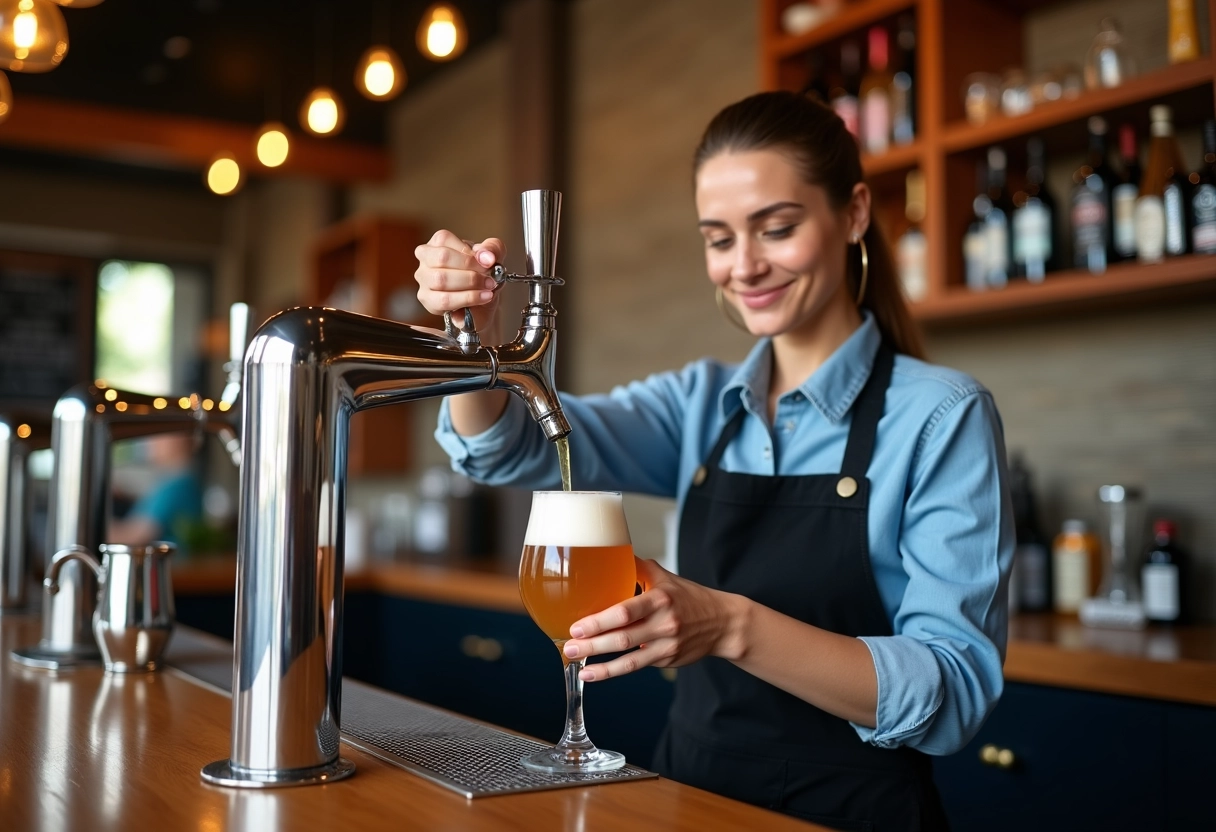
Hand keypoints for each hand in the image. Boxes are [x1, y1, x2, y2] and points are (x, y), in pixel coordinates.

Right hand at [414, 231, 505, 332]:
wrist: (483, 298)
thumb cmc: (482, 273)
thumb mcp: (492, 255)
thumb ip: (492, 248)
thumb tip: (486, 257)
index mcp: (438, 242)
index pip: (445, 240)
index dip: (469, 253)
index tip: (489, 263)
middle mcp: (426, 258)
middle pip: (442, 258)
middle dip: (470, 269)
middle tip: (489, 278)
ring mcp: (423, 280)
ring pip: (441, 280)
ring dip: (470, 284)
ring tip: (488, 287)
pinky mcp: (428, 300)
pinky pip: (444, 300)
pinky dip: (467, 298)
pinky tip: (483, 297)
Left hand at [562, 557, 746, 681]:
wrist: (722, 622)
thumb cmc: (688, 596)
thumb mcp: (665, 577)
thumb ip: (637, 567)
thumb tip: (607, 551)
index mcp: (660, 599)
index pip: (627, 611)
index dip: (600, 621)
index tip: (577, 625)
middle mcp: (664, 623)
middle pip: (623, 637)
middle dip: (593, 644)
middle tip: (570, 645)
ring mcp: (666, 645)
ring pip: (629, 658)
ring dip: (600, 664)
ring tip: (576, 664)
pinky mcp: (667, 660)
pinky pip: (637, 666)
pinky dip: (613, 671)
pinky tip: (593, 673)